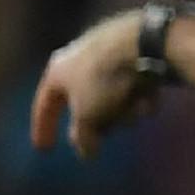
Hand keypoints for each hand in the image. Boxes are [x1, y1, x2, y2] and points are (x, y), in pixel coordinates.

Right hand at [30, 10, 156, 157]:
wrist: (147, 42)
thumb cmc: (106, 79)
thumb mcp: (88, 117)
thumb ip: (83, 137)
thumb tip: (86, 152)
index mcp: (58, 70)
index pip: (45, 105)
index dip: (43, 128)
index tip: (45, 148)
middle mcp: (81, 59)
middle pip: (87, 105)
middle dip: (102, 121)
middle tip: (109, 130)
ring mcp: (112, 55)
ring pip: (116, 100)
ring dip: (126, 111)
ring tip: (136, 107)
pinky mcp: (141, 55)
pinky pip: (137, 89)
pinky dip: (142, 97)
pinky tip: (151, 95)